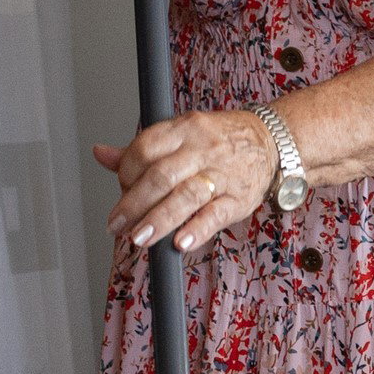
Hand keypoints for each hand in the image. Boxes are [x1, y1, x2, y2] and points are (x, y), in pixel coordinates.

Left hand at [95, 109, 278, 253]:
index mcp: (183, 129)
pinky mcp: (239, 198)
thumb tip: (101, 154)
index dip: (126, 173)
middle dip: (135, 203)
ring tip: (140, 239)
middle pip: (161, 175)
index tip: (120, 191)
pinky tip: (181, 243)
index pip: (145, 149)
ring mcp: (222, 174)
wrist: (272, 140)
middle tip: (117, 225)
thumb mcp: (181, 134)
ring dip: (160, 219)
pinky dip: (198, 229)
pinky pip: (216, 214)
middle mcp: (201, 149)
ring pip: (186, 195)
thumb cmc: (220, 139)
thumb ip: (140, 149)